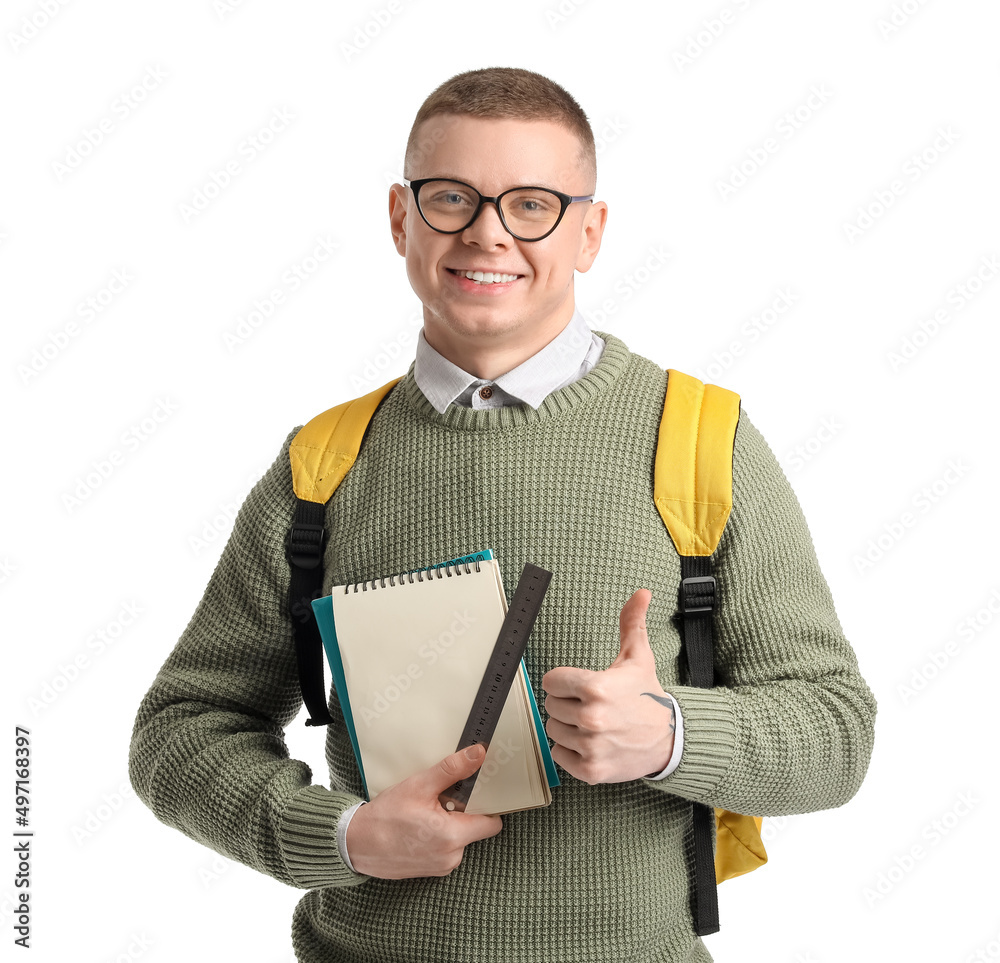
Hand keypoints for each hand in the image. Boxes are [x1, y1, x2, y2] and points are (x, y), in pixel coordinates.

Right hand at [345, 744, 502, 878]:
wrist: (356, 844)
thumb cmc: (385, 816)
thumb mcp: (419, 786)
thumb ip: (452, 770)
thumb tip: (478, 754)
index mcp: (453, 837)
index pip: (492, 823)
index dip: (488, 805)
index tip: (478, 790)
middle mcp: (452, 857)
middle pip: (475, 829)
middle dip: (464, 811)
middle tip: (444, 796)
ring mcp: (441, 866)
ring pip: (460, 839)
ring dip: (450, 823)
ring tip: (427, 810)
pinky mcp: (430, 870)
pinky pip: (446, 849)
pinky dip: (439, 836)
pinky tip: (420, 825)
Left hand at [541, 588, 675, 784]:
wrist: (670, 741)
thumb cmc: (648, 697)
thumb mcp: (638, 658)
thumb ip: (632, 623)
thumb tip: (642, 593)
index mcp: (596, 687)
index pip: (551, 681)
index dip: (564, 682)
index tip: (581, 686)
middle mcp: (591, 718)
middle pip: (550, 706)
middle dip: (567, 704)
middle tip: (592, 706)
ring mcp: (590, 746)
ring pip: (553, 730)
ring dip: (569, 728)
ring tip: (594, 725)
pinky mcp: (590, 770)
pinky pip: (558, 755)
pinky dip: (571, 751)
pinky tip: (593, 743)